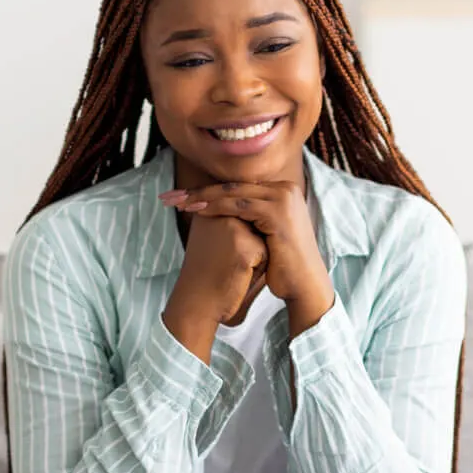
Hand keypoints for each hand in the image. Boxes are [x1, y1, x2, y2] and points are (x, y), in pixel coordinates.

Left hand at [160, 181, 333, 332]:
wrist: (304, 285)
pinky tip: (195, 211)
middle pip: (232, 186)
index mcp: (281, 191)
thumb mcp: (263, 236)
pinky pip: (239, 205)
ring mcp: (283, 198)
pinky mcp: (278, 211)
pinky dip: (215, 207)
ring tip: (177, 203)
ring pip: (233, 193)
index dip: (206, 192)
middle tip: (169, 197)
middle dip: (198, 191)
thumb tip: (220, 211)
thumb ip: (248, 219)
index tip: (179, 198)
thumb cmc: (281, 266)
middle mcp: (285, 189)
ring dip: (201, 197)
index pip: (237, 187)